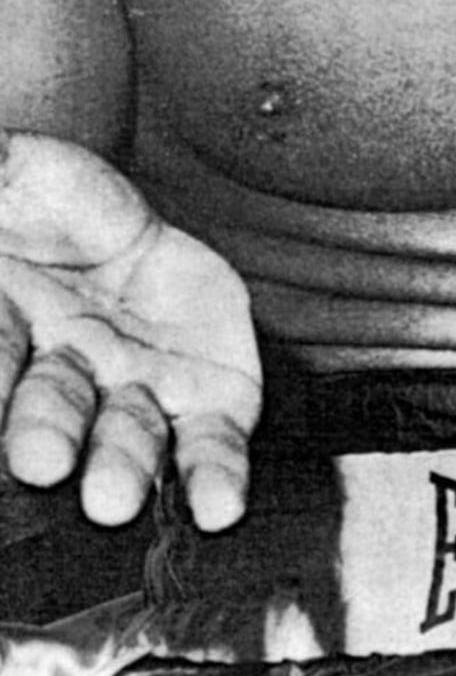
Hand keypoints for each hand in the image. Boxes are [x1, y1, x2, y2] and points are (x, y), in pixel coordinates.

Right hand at [0, 130, 259, 528]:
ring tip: (112, 495)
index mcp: (3, 330)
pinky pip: (209, 440)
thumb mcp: (3, 173)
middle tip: (39, 460)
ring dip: (120, 466)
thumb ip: (1, 170)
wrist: (114, 215)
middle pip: (47, 414)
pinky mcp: (204, 389)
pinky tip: (215, 505)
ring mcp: (132, 386)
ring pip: (125, 437)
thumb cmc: (34, 203)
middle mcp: (60, 377)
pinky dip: (213, 474)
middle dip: (44, 436)